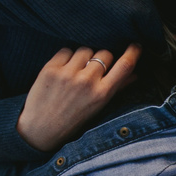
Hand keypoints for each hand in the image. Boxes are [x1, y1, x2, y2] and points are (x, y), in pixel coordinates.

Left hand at [16, 44, 141, 151]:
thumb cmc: (73, 120)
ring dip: (84, 57)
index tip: (135, 45)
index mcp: (102, 94)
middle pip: (104, 54)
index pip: (124, 66)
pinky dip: (67, 57)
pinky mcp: (51, 69)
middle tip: (94, 69)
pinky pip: (66, 50)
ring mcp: (68, 74)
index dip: (133, 53)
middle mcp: (86, 82)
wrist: (40, 129)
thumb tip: (135, 75)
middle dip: (103, 58)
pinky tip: (63, 70)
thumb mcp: (98, 108)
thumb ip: (117, 88)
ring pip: (85, 50)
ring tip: (76, 71)